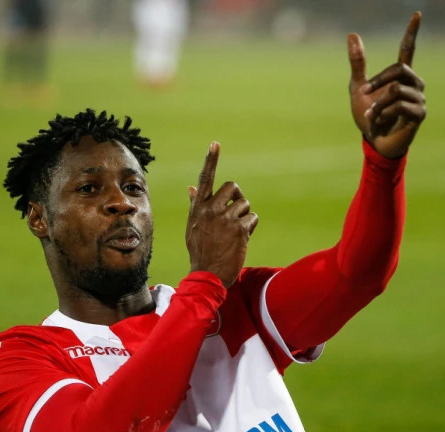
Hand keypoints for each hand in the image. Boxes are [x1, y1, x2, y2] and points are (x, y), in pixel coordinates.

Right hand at [186, 142, 258, 287]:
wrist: (207, 275)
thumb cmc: (200, 250)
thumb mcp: (192, 226)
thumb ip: (196, 205)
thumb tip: (192, 187)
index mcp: (198, 208)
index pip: (205, 179)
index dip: (211, 160)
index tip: (215, 143)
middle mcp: (210, 210)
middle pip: (233, 187)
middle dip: (238, 197)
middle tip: (236, 212)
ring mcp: (225, 218)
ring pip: (245, 204)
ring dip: (244, 216)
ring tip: (235, 232)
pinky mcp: (239, 228)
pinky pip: (252, 218)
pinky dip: (250, 228)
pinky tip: (241, 240)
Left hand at [348, 12, 426, 158]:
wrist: (373, 142)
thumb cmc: (368, 117)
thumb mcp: (358, 88)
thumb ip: (357, 63)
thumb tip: (352, 34)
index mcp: (399, 76)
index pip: (408, 49)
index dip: (412, 32)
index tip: (417, 14)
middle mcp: (414, 84)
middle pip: (400, 69)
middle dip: (378, 80)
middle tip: (364, 92)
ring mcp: (419, 99)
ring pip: (396, 90)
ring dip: (377, 104)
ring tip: (371, 116)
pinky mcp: (419, 114)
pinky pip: (400, 106)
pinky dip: (384, 114)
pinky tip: (380, 123)